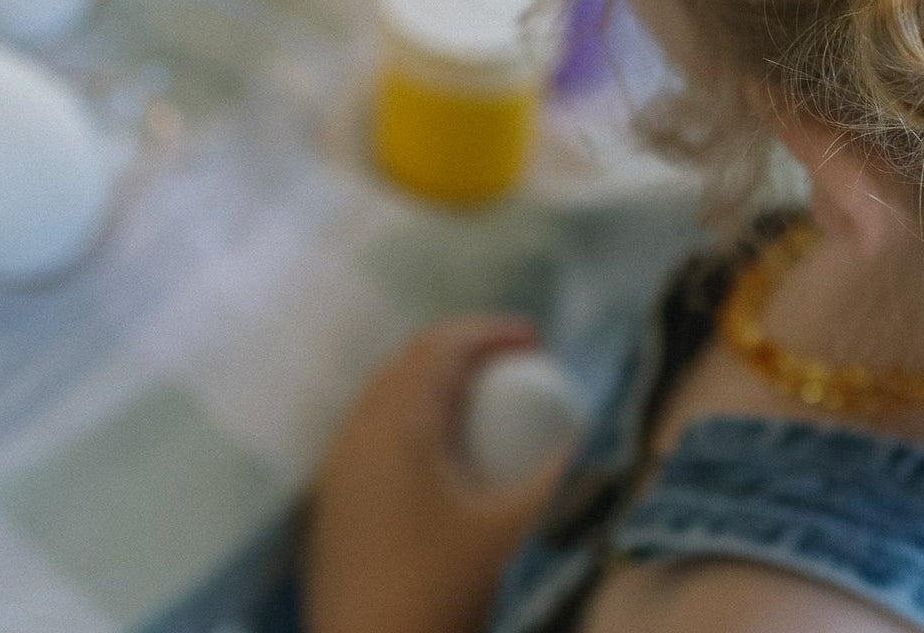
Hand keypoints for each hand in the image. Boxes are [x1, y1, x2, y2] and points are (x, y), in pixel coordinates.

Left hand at [306, 315, 569, 632]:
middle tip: (519, 366)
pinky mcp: (330, 501)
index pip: (441, 345)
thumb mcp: (510, 534)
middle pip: (411, 360)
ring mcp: (336, 468)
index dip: (492, 330)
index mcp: (396, 425)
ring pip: (387, 393)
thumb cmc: (436, 592)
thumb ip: (558, 479)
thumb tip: (593, 435)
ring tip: (487, 403)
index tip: (539, 343)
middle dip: (468, 349)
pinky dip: (413, 414)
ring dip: (437, 381)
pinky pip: (372, 427)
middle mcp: (357, 433)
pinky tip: (443, 450)